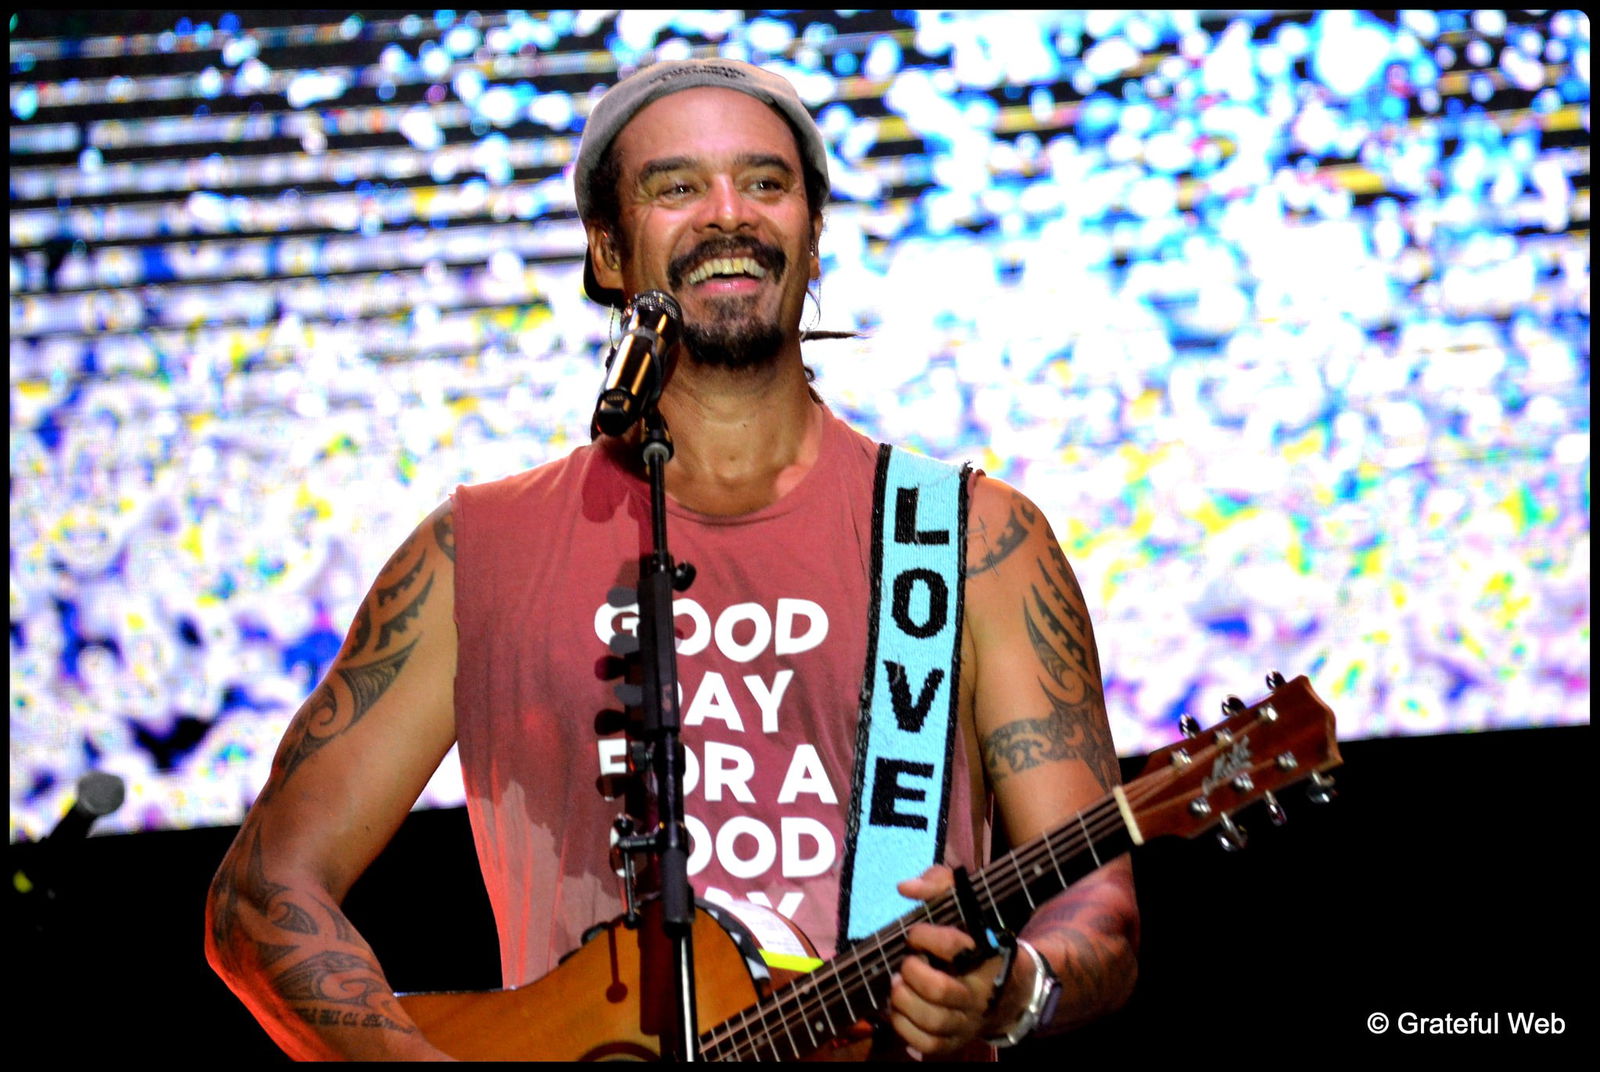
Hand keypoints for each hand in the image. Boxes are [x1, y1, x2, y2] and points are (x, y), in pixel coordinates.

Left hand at [886, 865, 1004, 1054]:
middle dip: (912, 974)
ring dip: (904, 1002)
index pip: (954, 947)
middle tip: (906, 963)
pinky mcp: (957, 1041)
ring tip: (898, 986)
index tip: (914, 933)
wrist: (1010, 989)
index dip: (926, 937)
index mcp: (986, 954)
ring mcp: (969, 1021)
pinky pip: (928, 1045)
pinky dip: (905, 1029)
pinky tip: (899, 1011)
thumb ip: (938, 883)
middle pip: (941, 991)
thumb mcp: (966, 902)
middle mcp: (980, 992)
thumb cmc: (978, 939)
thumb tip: (905, 888)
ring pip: (933, 1022)